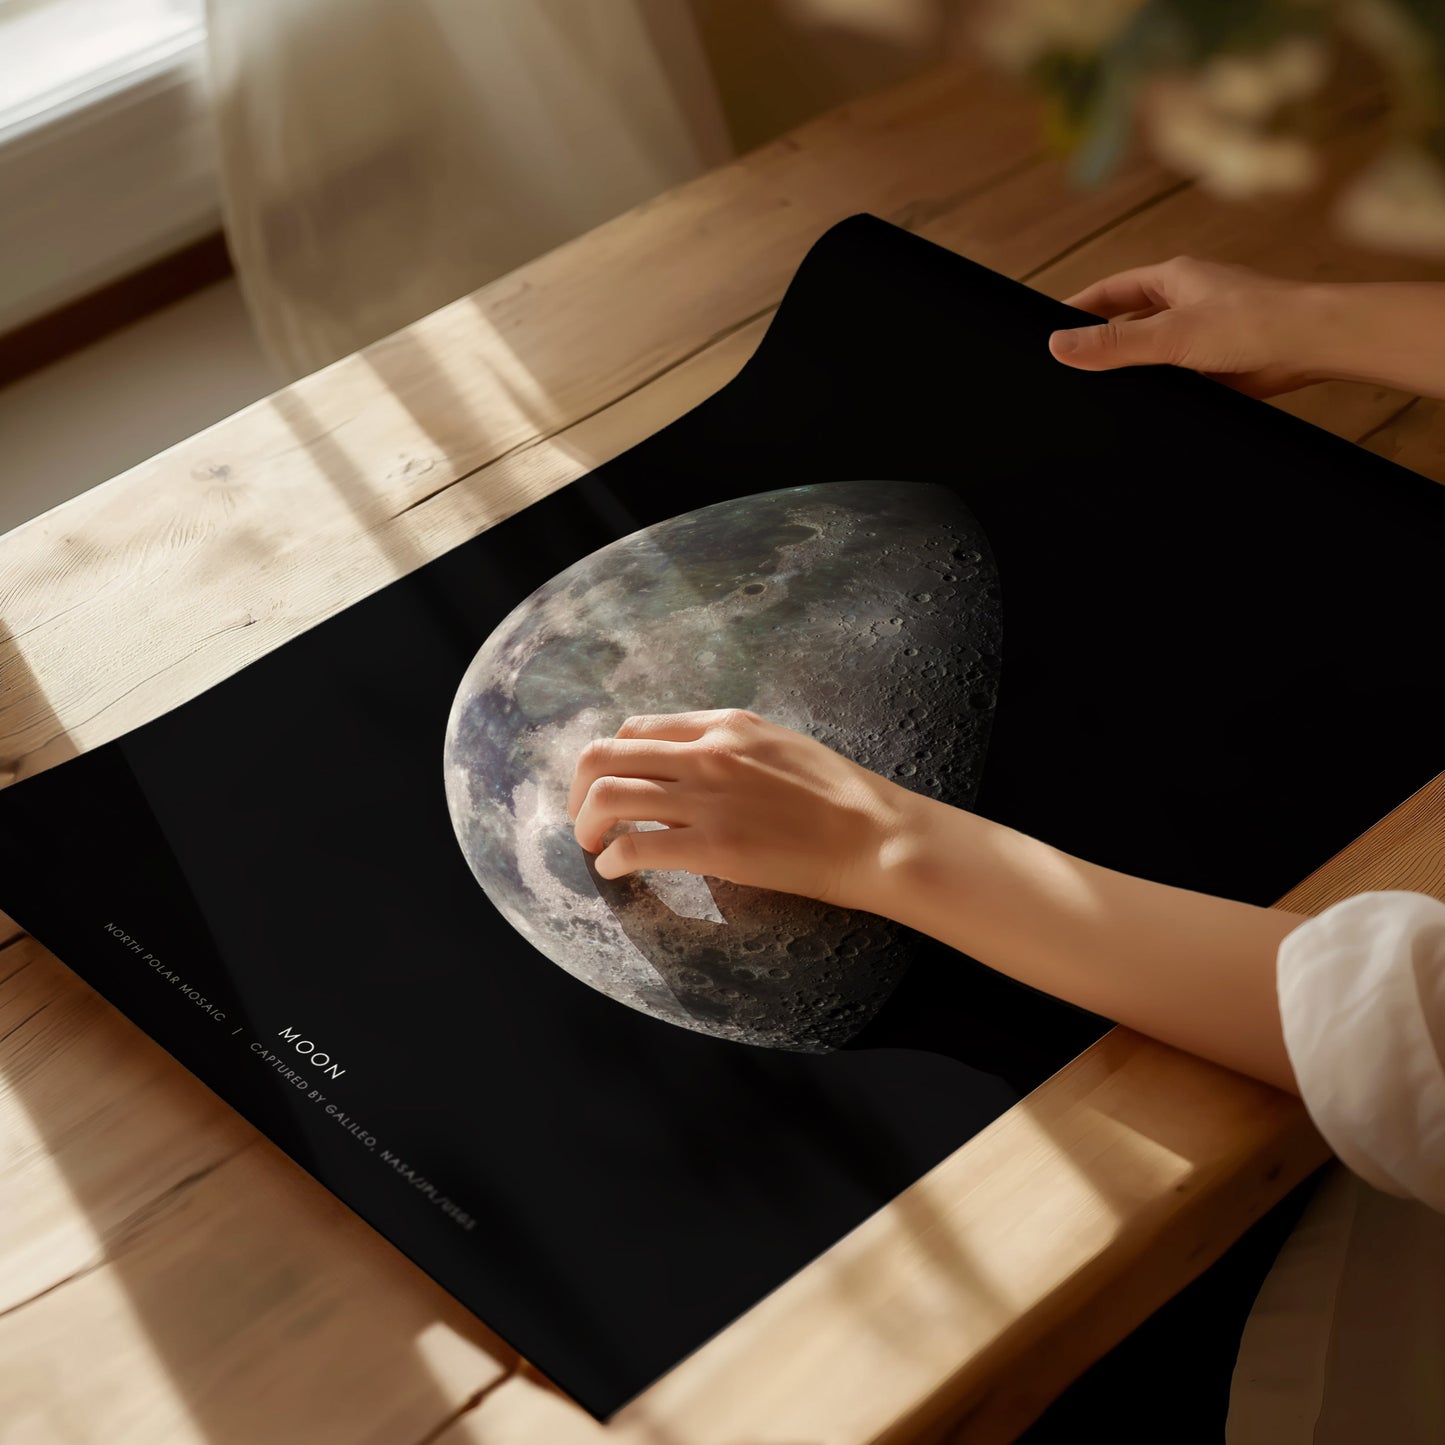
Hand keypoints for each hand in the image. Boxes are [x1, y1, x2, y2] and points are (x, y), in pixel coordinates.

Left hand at [567, 708, 916, 908]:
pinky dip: (613, 860)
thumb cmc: (837, 797)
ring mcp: (708, 798)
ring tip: (593, 846)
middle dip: (580, 790)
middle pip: (605, 755)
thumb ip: (728, 750)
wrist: (875, 834)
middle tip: (585, 819)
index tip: (610, 786)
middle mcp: (707, 752)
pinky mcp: (713, 846)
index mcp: (724, 724)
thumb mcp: (778, 746)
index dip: (611, 760)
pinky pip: (635, 846)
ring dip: (586, 824)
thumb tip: (683, 774)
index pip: (636, 729)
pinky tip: (617, 871)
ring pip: (607, 795)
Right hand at [1048, 255, 1322, 397]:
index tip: (1049, 329)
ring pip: (1151, 352)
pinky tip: (1145, 404)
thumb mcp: (1170, 335)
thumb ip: (1113, 344)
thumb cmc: (1257, 322)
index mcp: (1173, 278)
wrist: (1314, 345)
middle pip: (1127, 321)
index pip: (1109, 291)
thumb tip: (1059, 346)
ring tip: (1099, 389)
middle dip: (1100, 341)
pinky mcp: (1218, 364)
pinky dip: (1159, 389)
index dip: (1077, 309)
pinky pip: (1175, 377)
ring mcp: (1203, 333)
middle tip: (1067, 365)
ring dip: (1132, 368)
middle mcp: (1187, 301)